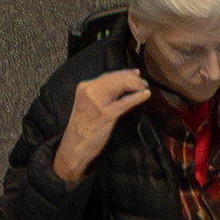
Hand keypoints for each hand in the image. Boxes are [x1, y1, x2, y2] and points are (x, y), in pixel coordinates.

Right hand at [55, 65, 152, 181]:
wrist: (74, 147)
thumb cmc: (82, 129)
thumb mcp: (86, 105)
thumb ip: (97, 95)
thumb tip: (117, 87)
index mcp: (84, 88)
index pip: (107, 75)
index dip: (123, 73)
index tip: (133, 73)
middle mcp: (90, 91)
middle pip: (115, 79)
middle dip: (131, 78)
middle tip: (142, 81)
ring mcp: (98, 103)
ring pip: (120, 86)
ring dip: (135, 85)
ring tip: (144, 87)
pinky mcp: (106, 114)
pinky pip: (125, 102)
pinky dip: (137, 97)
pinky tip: (144, 95)